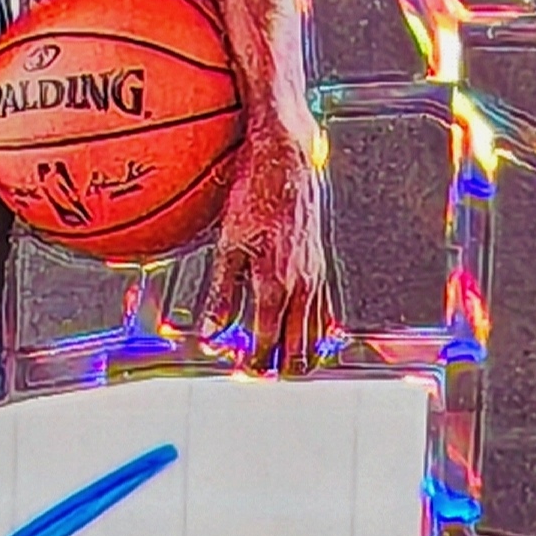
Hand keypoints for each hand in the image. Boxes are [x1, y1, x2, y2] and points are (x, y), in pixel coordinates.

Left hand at [201, 108, 331, 375]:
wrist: (286, 160)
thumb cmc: (255, 194)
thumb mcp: (227, 245)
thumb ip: (220, 295)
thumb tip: (210, 334)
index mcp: (276, 284)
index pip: (266, 340)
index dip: (254, 361)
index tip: (242, 370)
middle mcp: (302, 284)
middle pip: (298, 344)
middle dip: (282, 365)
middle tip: (265, 374)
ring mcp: (316, 273)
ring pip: (315, 329)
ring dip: (301, 349)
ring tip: (288, 364)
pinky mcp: (321, 261)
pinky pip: (325, 306)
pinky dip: (318, 327)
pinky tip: (311, 330)